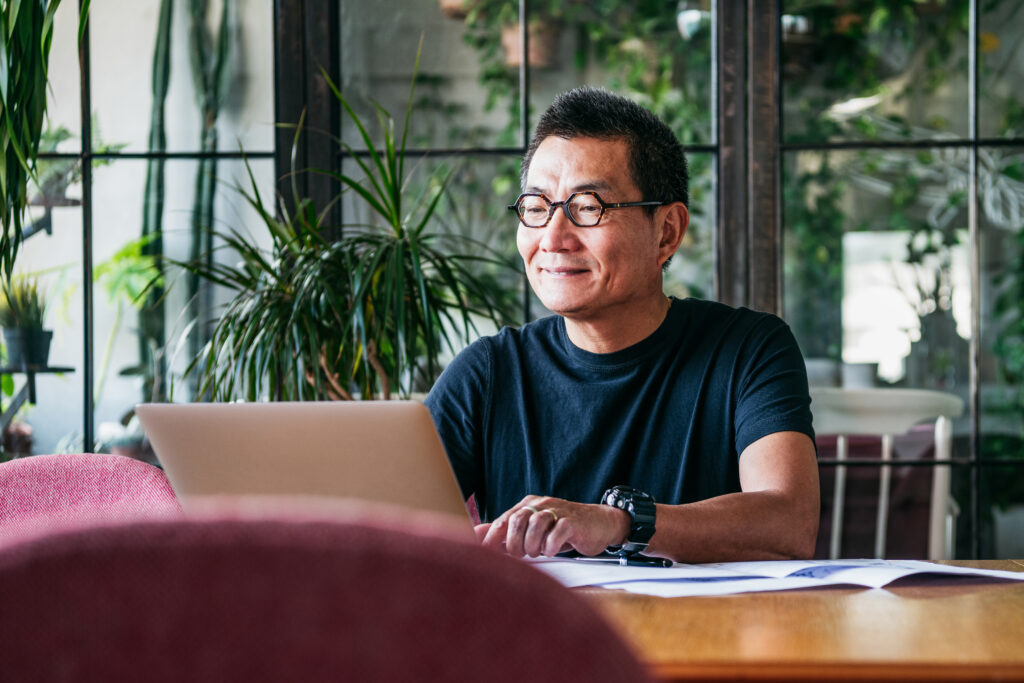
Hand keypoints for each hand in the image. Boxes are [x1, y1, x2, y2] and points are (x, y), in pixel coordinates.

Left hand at [476, 495, 630, 557]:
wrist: (599, 523)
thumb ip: (506, 531)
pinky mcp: (573, 521)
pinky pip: (558, 531)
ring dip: (533, 544)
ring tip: (537, 553)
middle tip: (521, 555)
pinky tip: (551, 551)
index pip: (503, 519)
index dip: (493, 538)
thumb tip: (476, 534)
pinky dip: (551, 545)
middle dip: (515, 543)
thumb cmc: (563, 530)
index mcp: (527, 506)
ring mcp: (558, 511)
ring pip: (536, 524)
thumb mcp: (532, 530)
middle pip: (517, 520)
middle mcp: (540, 505)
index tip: (487, 555)